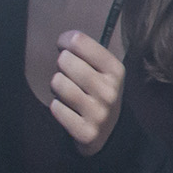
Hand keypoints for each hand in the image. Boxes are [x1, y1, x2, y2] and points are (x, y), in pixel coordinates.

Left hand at [49, 31, 126, 157]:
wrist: (110, 132)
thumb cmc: (99, 92)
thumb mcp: (104, 70)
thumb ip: (87, 52)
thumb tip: (66, 39)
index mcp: (116, 70)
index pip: (78, 41)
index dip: (66, 41)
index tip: (66, 47)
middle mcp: (110, 90)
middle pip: (65, 60)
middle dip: (62, 66)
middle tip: (70, 76)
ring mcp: (99, 113)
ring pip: (58, 83)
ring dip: (57, 87)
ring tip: (67, 92)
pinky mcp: (86, 132)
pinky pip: (56, 108)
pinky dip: (58, 107)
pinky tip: (68, 110)